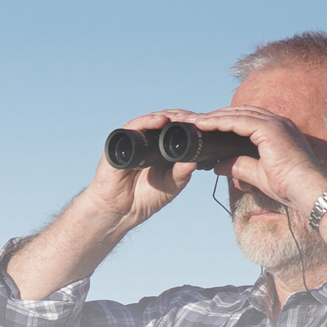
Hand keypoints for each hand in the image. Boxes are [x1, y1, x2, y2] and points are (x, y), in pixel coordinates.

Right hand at [82, 110, 198, 228]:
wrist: (120, 211)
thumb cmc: (145, 198)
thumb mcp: (170, 185)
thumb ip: (181, 174)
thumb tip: (195, 161)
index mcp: (162, 148)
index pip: (178, 129)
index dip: (191, 124)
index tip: (206, 125)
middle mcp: (148, 140)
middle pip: (167, 120)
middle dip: (183, 117)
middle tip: (197, 120)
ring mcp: (134, 139)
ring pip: (153, 119)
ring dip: (169, 116)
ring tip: (183, 118)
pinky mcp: (120, 142)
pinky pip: (134, 126)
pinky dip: (147, 121)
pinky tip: (161, 120)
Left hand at [189, 105, 326, 214]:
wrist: (306, 190)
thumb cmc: (288, 186)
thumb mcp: (256, 175)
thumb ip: (238, 166)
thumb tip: (217, 165)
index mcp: (276, 131)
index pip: (245, 120)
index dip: (224, 122)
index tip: (205, 128)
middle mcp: (277, 122)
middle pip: (240, 113)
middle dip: (216, 117)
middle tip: (195, 121)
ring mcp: (275, 123)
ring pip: (237, 114)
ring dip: (215, 117)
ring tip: (196, 121)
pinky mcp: (270, 129)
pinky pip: (239, 121)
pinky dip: (221, 122)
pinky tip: (206, 125)